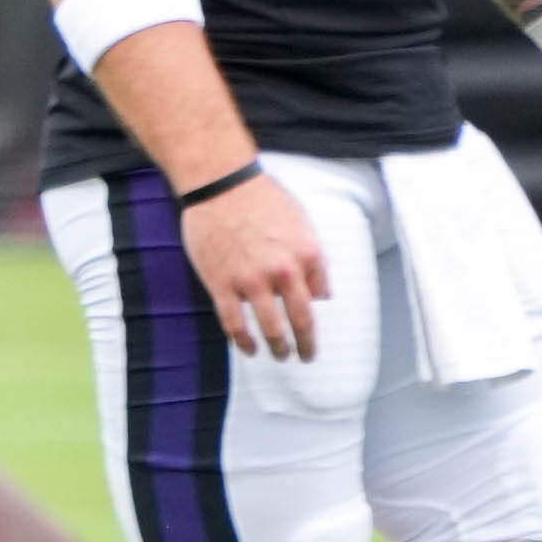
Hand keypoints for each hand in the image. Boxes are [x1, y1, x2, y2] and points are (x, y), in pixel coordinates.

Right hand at [181, 170, 328, 362]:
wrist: (221, 185)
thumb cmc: (261, 198)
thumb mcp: (301, 222)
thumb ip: (313, 259)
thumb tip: (320, 293)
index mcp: (307, 255)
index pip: (319, 298)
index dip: (319, 317)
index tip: (315, 330)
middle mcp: (283, 271)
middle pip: (300, 321)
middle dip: (305, 345)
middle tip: (306, 356)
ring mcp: (251, 281)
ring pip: (270, 328)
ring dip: (278, 348)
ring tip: (279, 356)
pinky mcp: (222, 284)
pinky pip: (234, 323)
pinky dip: (243, 341)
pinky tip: (249, 349)